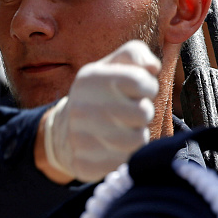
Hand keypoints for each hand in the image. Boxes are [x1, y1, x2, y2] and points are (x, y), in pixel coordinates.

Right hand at [41, 40, 159, 182]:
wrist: (65, 130)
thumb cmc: (100, 94)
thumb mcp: (113, 65)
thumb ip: (135, 54)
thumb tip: (152, 67)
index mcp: (91, 79)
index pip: (140, 81)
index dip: (148, 87)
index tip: (141, 91)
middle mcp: (82, 108)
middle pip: (142, 113)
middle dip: (144, 113)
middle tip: (132, 113)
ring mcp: (81, 138)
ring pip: (137, 141)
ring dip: (137, 135)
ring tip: (125, 129)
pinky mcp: (85, 164)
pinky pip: (124, 162)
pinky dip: (125, 156)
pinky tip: (113, 147)